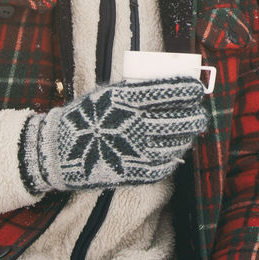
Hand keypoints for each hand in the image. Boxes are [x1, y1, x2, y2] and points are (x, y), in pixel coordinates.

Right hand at [19, 77, 206, 192]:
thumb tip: (168, 87)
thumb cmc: (85, 117)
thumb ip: (136, 91)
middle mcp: (136, 124)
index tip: (197, 89)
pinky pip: (165, 165)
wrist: (59, 151)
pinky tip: (176, 150)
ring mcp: (137, 150)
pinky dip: (174, 156)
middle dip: (195, 116)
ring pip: (176, 143)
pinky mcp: (136, 172)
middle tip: (199, 113)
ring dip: (187, 136)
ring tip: (190, 131)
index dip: (189, 90)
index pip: (170, 91)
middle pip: (180, 119)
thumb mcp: (108, 95)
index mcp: (128, 100)